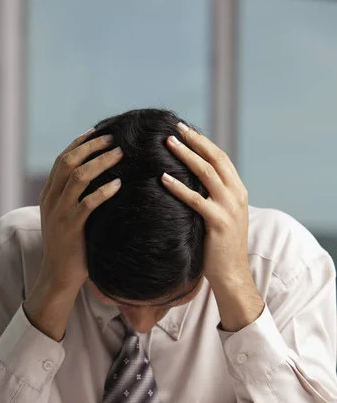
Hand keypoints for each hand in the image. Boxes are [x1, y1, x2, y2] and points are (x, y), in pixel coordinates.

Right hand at [24, 129, 122, 339]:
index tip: (99, 131)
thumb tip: (100, 177)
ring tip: (120, 154)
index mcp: (49, 194)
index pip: (62, 160)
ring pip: (77, 178)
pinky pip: (87, 204)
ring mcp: (59, 213)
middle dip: (92, 147)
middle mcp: (51, 199)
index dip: (80, 143)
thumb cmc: (70, 246)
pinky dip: (103, 191)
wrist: (58, 275)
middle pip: (68, 162)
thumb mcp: (67, 216)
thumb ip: (75, 197)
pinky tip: (119, 184)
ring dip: (100, 162)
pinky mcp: (70, 228)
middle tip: (114, 138)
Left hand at [162, 123, 263, 330]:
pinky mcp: (219, 222)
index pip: (221, 158)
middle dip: (194, 141)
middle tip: (175, 128)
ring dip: (186, 155)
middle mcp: (237, 195)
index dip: (202, 142)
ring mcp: (229, 208)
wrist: (232, 275)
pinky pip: (196, 200)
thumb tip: (188, 181)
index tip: (184, 129)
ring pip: (207, 173)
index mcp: (238, 191)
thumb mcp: (220, 216)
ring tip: (168, 143)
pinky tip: (163, 178)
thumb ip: (212, 198)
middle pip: (215, 159)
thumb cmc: (220, 247)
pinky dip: (179, 187)